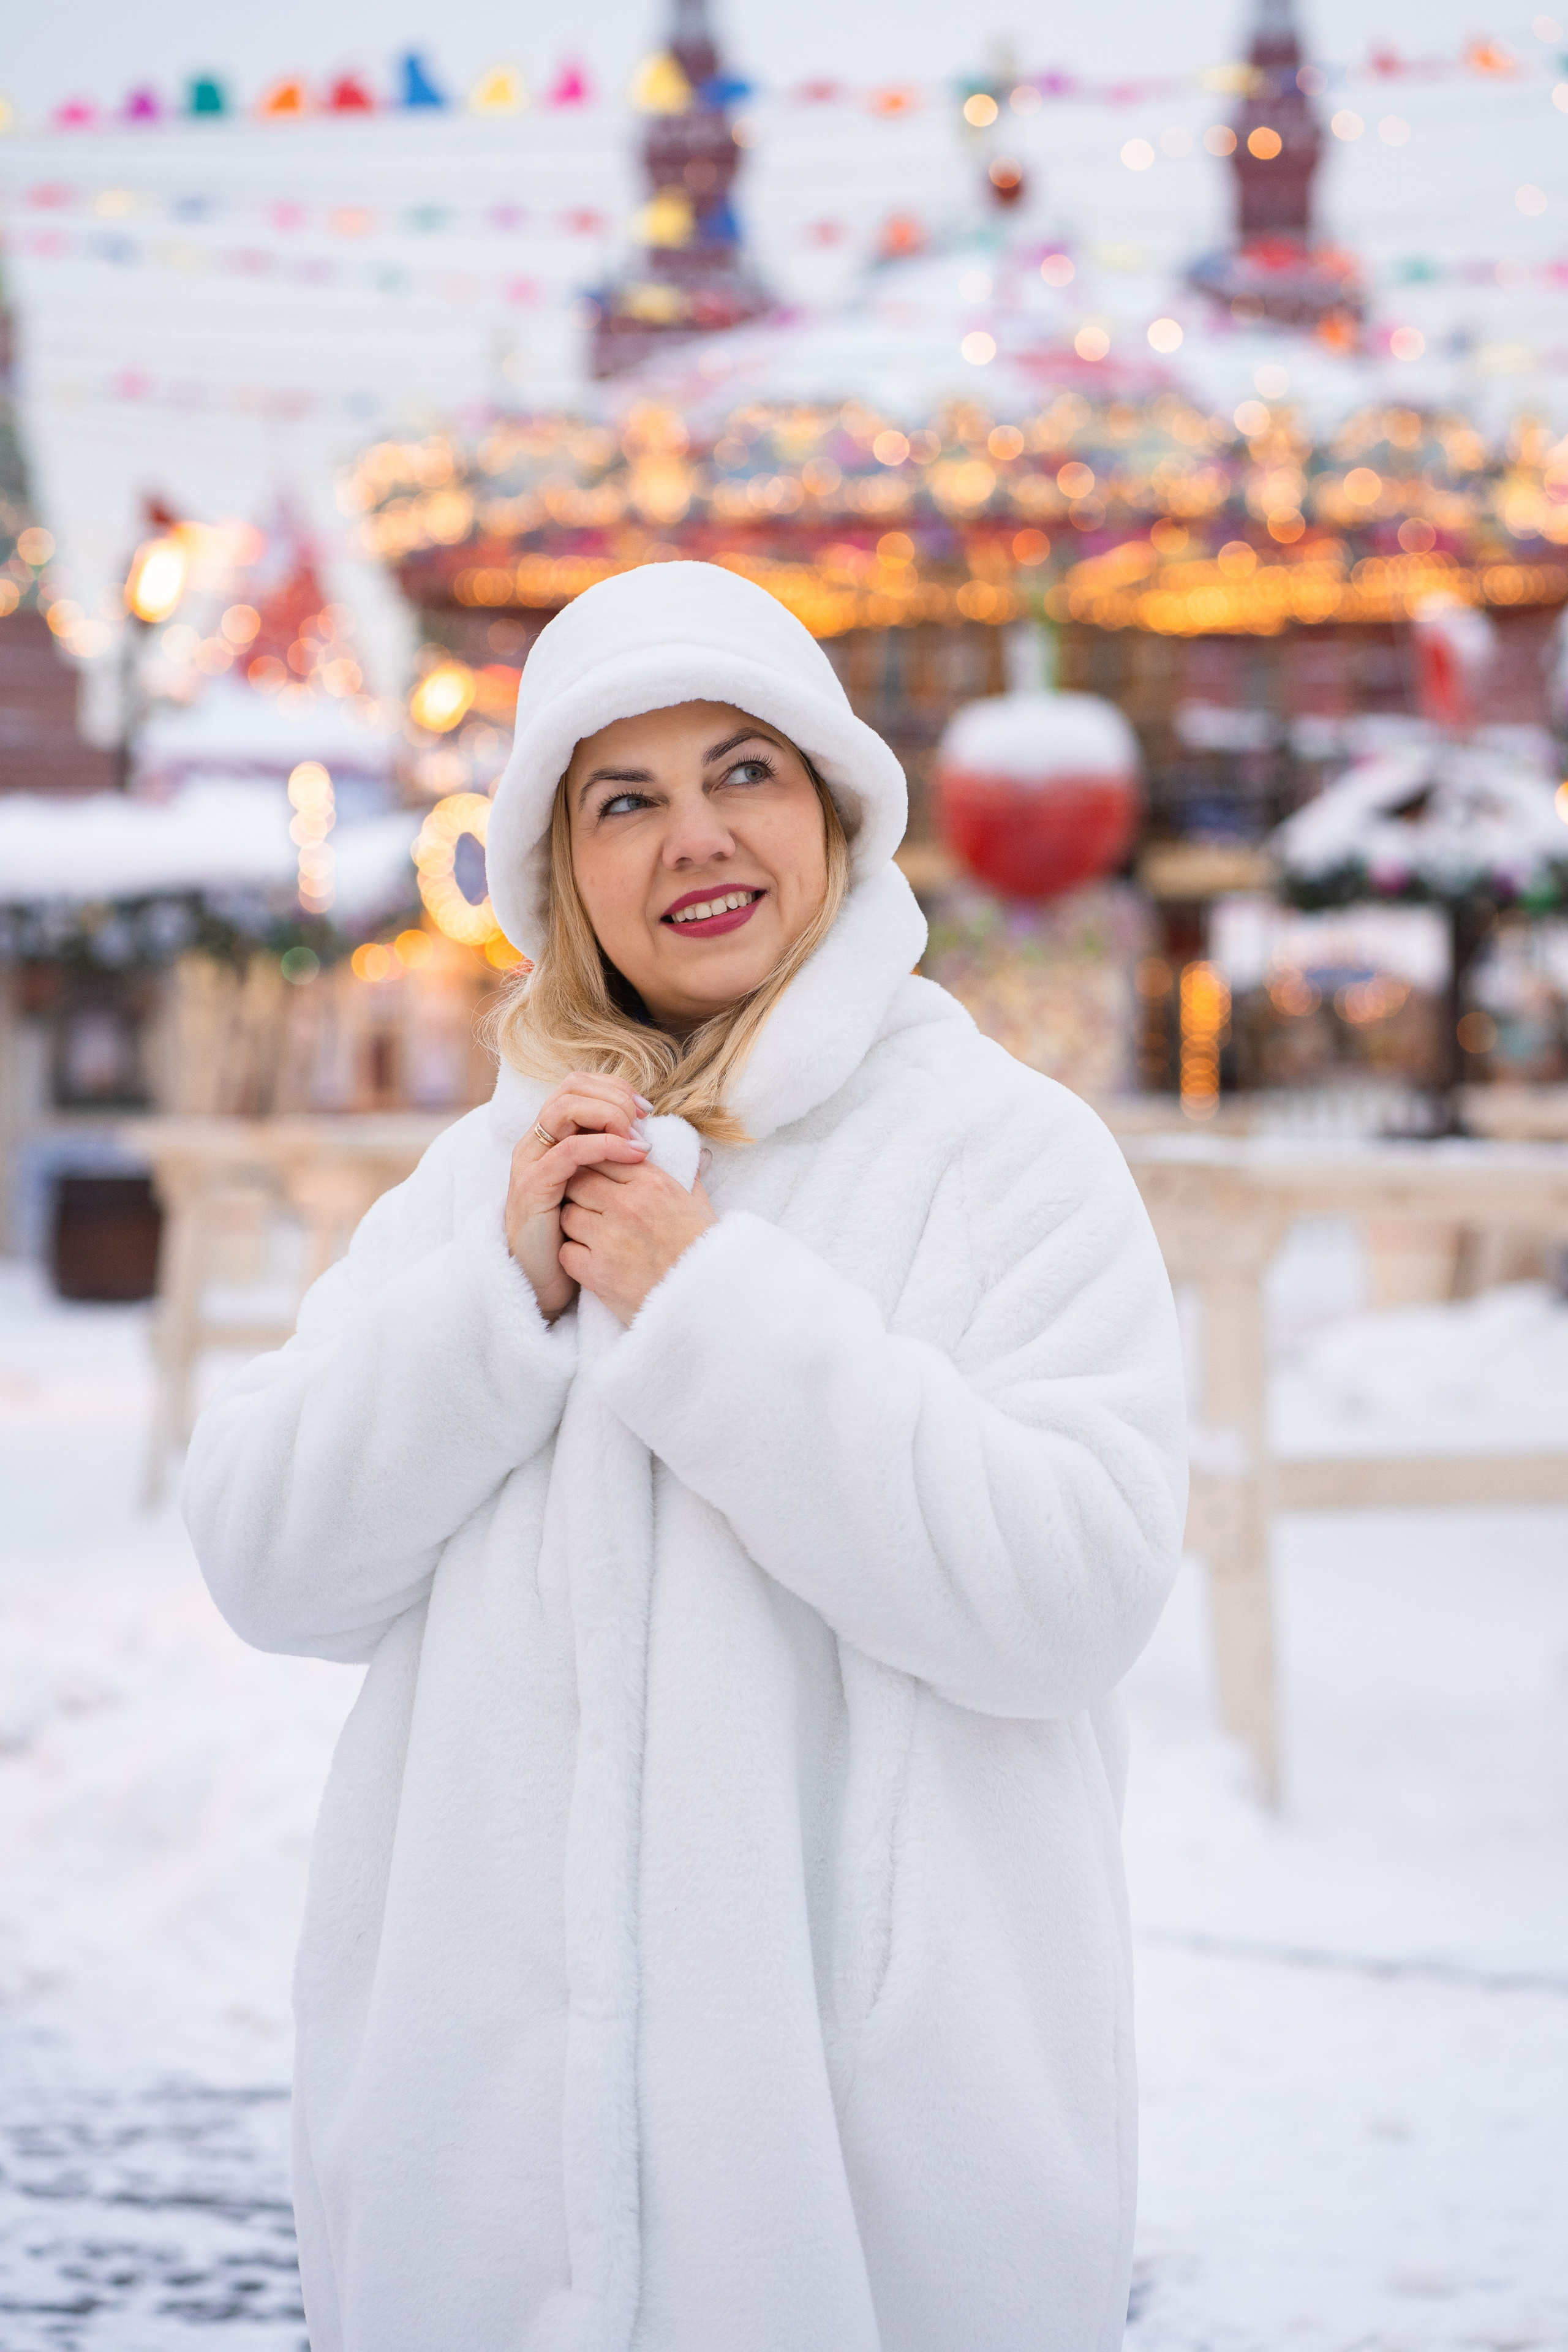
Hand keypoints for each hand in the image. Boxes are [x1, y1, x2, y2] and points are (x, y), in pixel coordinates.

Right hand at [506, 1073, 650, 1320]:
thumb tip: (696, 1154)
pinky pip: (568, 1152)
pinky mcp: (533, 1187)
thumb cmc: (582, 1236)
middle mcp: (538, 1142)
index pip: (580, 1085)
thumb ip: (638, 1166)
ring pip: (564, 1109)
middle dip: (613, 1096)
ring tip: (638, 1138)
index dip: (615, 1088)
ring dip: (607, 1114)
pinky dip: (603, 1145)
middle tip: (644, 1119)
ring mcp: (532, 1162)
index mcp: (555, 1137)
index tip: (647, 1111)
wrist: (546, 1279)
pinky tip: (633, 1156)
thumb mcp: (612, 1194)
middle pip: (570, 1087)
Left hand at [559, 1160, 715, 1326]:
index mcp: (655, 1184)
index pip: (605, 1156)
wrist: (708, 1303)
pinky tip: (592, 1262)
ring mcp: (610, 1238)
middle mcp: (629, 1205)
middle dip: (581, 1193)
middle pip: (579, 1181)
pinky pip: (566, 1251)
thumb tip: (697, 1156)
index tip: (602, 1183)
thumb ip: (691, 1178)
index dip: (598, 1168)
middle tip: (592, 1210)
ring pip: (568, 1215)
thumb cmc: (707, 1256)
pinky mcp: (597, 1271)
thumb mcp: (703, 1208)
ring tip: (594, 1237)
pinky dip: (574, 1257)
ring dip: (576, 1225)